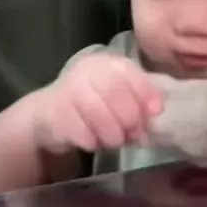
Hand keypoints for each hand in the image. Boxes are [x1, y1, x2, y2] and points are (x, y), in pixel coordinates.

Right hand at [32, 53, 163, 154]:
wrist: (49, 114)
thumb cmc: (92, 104)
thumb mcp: (116, 98)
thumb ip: (137, 102)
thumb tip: (155, 115)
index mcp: (106, 63)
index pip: (129, 71)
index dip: (145, 91)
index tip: (156, 111)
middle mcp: (86, 71)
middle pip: (114, 90)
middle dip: (130, 117)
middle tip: (134, 134)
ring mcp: (68, 89)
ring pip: (97, 112)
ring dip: (113, 133)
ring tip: (116, 140)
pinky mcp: (54, 113)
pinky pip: (80, 131)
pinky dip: (93, 141)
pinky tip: (94, 142)